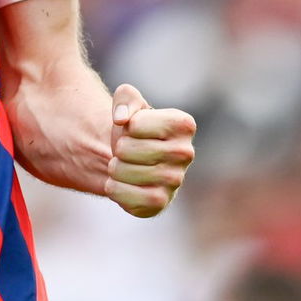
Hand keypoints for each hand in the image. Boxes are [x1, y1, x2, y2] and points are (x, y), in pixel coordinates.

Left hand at [104, 83, 195, 217]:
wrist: (133, 159)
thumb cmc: (134, 128)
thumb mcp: (129, 102)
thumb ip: (125, 98)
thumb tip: (122, 119)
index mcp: (183, 124)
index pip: (134, 125)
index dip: (127, 125)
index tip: (136, 129)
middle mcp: (186, 153)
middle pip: (126, 149)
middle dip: (118, 148)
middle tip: (128, 150)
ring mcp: (175, 180)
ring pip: (123, 171)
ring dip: (114, 168)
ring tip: (124, 165)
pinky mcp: (161, 202)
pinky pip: (126, 197)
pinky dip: (114, 189)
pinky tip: (122, 183)